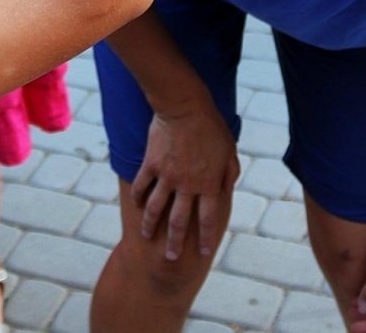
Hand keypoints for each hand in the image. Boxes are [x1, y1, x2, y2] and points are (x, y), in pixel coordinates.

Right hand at [130, 102, 239, 261]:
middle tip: (171, 258)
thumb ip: (229, 173)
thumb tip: (227, 189)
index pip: (207, 219)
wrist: (184, 107)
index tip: (203, 252)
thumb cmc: (211, 127)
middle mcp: (187, 185)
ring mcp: (166, 176)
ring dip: (151, 226)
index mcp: (208, 184)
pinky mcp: (151, 165)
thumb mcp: (229, 151)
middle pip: (179, 221)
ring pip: (155, 209)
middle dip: (175, 242)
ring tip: (146, 237)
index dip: (205, 237)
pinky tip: (136, 206)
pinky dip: (138, 198)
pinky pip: (141, 186)